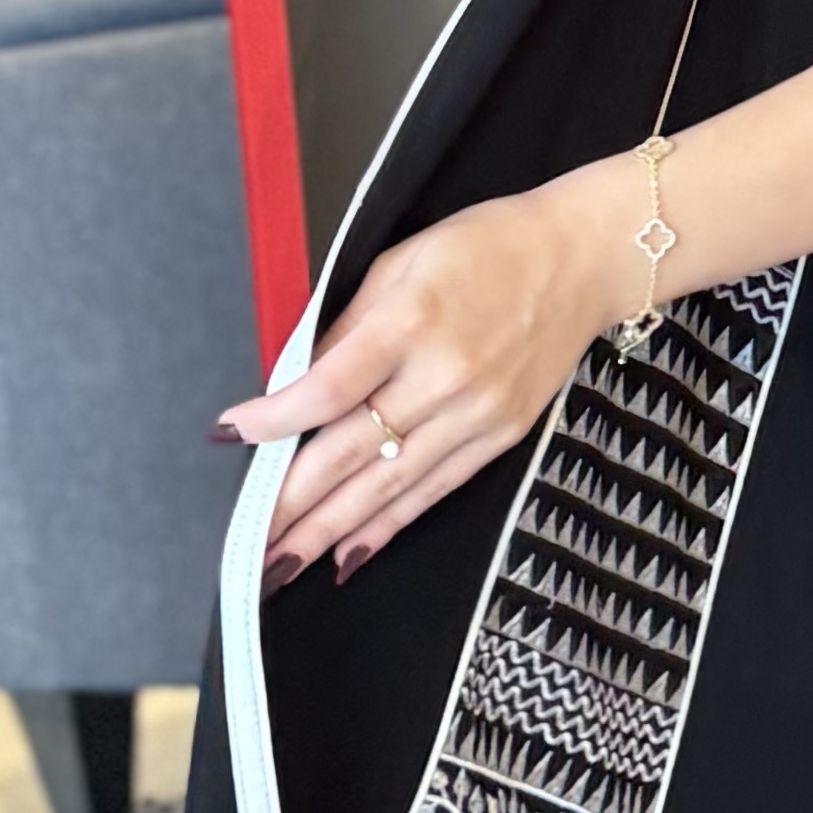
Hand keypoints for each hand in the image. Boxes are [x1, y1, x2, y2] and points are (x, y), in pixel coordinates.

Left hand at [220, 165, 637, 591]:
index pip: (328, 387)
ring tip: (282, 564)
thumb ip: (347, 325)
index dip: (274, 420)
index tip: (232, 434)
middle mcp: (446, 374)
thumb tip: (295, 383)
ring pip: (389, 484)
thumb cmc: (486, 248)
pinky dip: (388, 525)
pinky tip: (349, 552)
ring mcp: (478, 413)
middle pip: (352, 450)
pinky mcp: (501, 436)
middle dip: (293, 501)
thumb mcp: (401, 261)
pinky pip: (434, 490)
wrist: (580, 260)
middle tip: (247, 541)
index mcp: (413, 319)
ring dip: (330, 529)